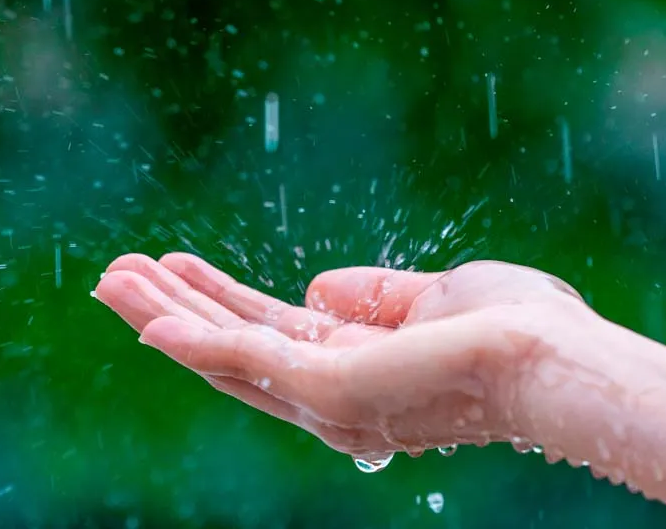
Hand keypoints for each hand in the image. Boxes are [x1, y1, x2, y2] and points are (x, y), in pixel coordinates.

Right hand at [95, 253, 595, 461]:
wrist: (553, 356)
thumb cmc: (512, 326)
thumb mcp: (430, 296)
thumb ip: (371, 296)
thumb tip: (317, 285)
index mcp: (358, 366)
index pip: (270, 333)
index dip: (220, 300)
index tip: (178, 267)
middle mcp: (334, 393)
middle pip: (234, 349)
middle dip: (174, 310)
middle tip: (117, 275)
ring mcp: (329, 398)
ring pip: (226, 356)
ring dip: (166, 318)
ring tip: (112, 280)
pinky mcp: (330, 390)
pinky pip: (246, 364)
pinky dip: (194, 342)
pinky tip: (150, 319)